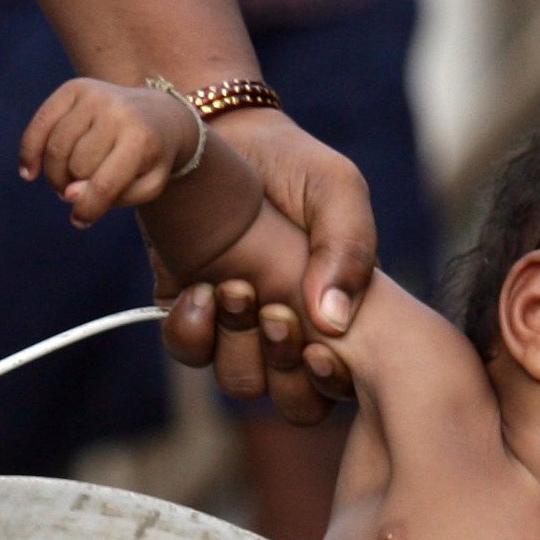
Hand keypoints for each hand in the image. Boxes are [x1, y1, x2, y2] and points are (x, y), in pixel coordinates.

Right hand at [18, 78, 198, 226]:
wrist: (158, 113)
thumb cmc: (149, 157)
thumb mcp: (147, 185)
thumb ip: (112, 197)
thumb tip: (69, 193)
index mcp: (141, 139)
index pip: (104, 184)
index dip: (87, 209)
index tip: (80, 220)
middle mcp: (117, 111)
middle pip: (76, 166)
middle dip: (74, 186)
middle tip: (82, 189)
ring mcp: (94, 95)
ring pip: (55, 149)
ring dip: (56, 174)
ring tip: (69, 178)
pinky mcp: (75, 87)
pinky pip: (40, 125)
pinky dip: (29, 152)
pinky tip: (29, 172)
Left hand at [159, 107, 375, 423]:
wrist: (222, 137)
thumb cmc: (291, 164)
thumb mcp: (336, 189)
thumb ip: (349, 247)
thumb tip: (334, 322)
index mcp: (340, 314)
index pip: (344, 383)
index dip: (330, 383)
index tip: (315, 349)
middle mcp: (292, 333)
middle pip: (294, 402)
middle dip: (281, 366)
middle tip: (273, 312)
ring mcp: (239, 330)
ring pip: (241, 383)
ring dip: (236, 344)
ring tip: (234, 287)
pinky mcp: (191, 315)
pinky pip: (189, 353)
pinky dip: (191, 331)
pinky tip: (198, 291)